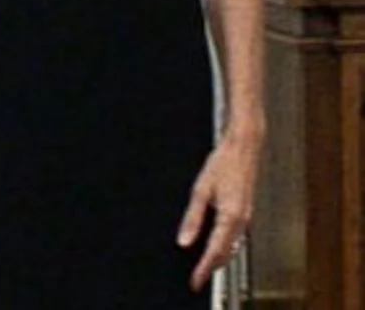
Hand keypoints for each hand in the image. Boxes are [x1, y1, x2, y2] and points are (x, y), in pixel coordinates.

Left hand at [177, 129, 261, 290]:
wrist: (245, 149)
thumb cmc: (223, 163)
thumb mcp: (200, 191)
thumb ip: (192, 219)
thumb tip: (184, 241)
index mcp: (231, 216)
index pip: (215, 251)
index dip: (204, 269)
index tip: (195, 281)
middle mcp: (242, 220)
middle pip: (226, 253)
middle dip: (212, 268)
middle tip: (197, 279)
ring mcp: (247, 217)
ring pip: (233, 247)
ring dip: (219, 259)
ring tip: (204, 269)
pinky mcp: (246, 213)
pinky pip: (236, 237)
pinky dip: (226, 247)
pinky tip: (217, 249)